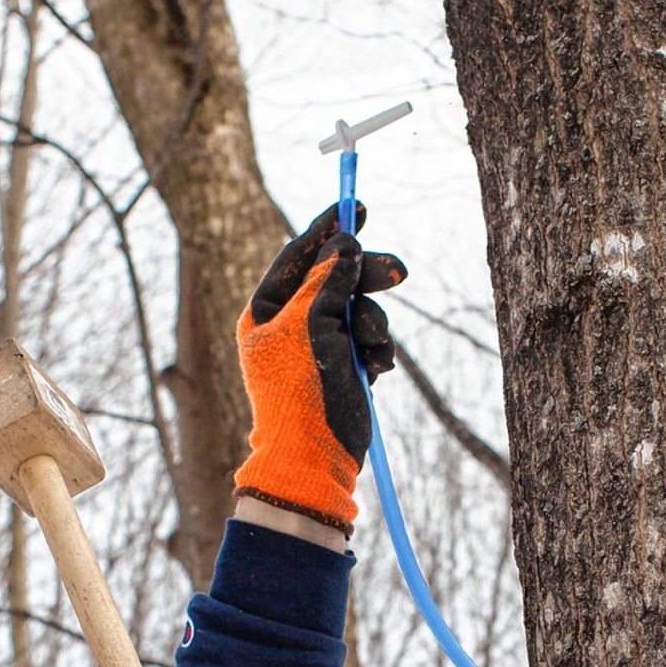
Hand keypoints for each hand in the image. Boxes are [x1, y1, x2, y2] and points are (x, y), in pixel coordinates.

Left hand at [233, 202, 407, 535]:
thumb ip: (328, 282)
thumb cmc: (300, 394)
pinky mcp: (342, 368)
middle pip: (335, 280)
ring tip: (376, 352)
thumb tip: (343, 243)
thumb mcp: (312, 327)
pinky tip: (378, 369)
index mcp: (266, 312)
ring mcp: (317, 347)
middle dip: (367, 279)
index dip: (328, 230)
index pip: (299, 257)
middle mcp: (289, 325)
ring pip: (358, 310)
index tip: (357, 205)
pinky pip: (368, 342)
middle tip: (399, 273)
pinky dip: (377, 352)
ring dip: (374, 327)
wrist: (313, 461)